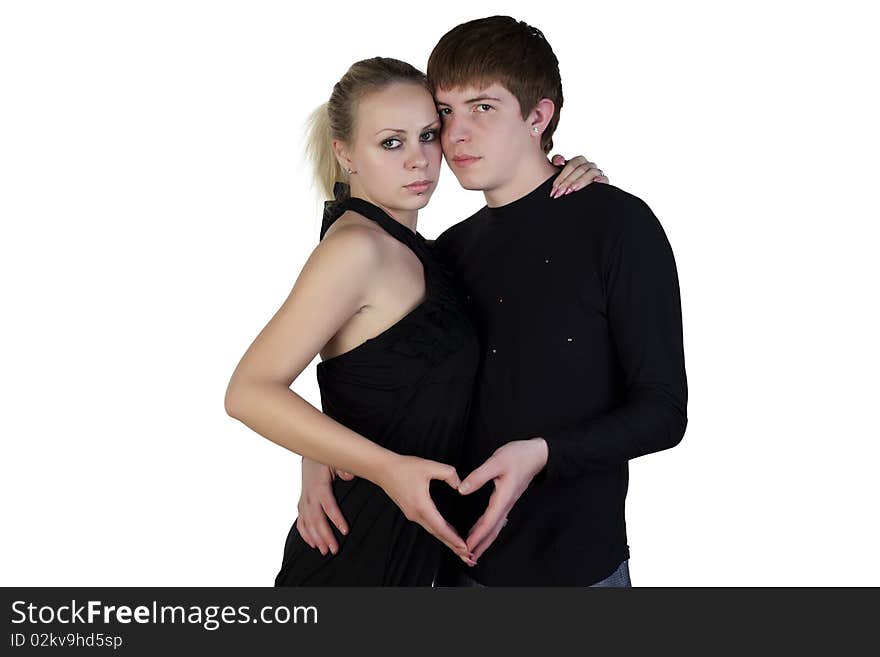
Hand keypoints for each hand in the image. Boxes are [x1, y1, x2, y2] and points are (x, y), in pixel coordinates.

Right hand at [295, 457, 349, 555]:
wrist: (310, 456)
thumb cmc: (326, 461)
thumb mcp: (336, 461)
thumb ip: (343, 469)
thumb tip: (349, 476)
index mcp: (320, 487)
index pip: (328, 506)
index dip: (336, 519)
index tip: (345, 531)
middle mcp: (310, 497)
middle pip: (317, 520)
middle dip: (325, 536)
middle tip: (334, 549)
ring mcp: (304, 502)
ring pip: (308, 524)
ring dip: (316, 539)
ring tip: (325, 551)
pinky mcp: (301, 505)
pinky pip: (301, 522)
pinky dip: (305, 534)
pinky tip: (312, 544)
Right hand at [376, 454, 475, 565]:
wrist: (383, 469)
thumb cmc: (404, 467)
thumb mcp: (429, 465)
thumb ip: (448, 474)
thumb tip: (460, 485)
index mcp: (421, 505)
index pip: (440, 527)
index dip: (453, 538)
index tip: (465, 547)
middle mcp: (416, 514)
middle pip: (437, 534)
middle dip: (453, 545)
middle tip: (468, 555)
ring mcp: (412, 514)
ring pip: (433, 531)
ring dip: (447, 540)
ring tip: (460, 548)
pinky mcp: (411, 512)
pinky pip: (428, 525)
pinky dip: (440, 532)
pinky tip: (448, 533)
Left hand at [458, 438, 548, 560]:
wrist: (537, 454)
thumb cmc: (519, 456)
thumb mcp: (496, 462)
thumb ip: (479, 476)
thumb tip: (462, 490)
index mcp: (503, 497)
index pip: (488, 522)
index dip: (477, 536)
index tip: (467, 547)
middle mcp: (506, 504)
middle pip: (493, 530)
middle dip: (481, 545)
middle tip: (468, 558)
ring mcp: (508, 503)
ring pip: (495, 526)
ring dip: (484, 539)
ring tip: (473, 550)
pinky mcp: (507, 499)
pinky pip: (496, 519)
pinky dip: (487, 528)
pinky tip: (480, 530)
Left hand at [549, 154, 608, 197]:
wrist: (575, 194)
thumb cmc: (567, 181)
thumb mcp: (559, 170)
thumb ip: (557, 160)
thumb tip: (560, 161)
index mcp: (579, 161)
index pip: (572, 165)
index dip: (562, 176)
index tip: (555, 187)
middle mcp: (589, 165)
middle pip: (580, 169)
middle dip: (568, 181)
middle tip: (560, 192)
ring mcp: (597, 173)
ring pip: (591, 173)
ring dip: (581, 181)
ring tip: (572, 190)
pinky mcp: (604, 181)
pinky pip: (605, 178)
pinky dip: (601, 180)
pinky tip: (595, 182)